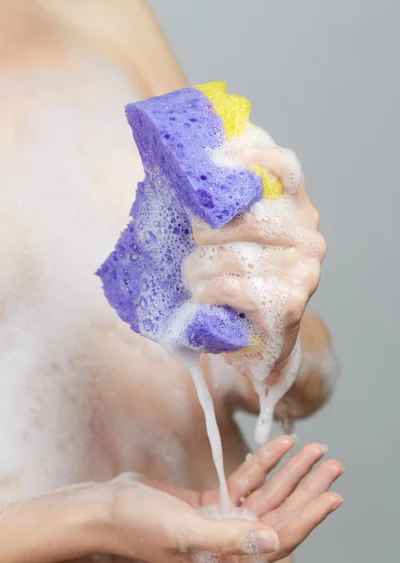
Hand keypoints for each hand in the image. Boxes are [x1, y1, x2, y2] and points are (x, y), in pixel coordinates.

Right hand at [100, 435, 342, 562]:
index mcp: (227, 559)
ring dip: (289, 472)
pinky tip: (279, 448)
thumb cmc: (141, 525)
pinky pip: (245, 483)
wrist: (108, 508)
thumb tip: (274, 542)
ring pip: (266, 495)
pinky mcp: (212, 503)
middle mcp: (230, 542)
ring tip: (312, 450)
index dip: (308, 517)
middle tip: (331, 464)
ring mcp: (222, 521)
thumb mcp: (185, 532)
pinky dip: (262, 465)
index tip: (333, 495)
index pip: (279, 538)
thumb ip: (231, 537)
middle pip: (279, 513)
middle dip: (306, 488)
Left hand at [185, 148, 325, 392]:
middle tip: (193, 241)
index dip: (251, 155)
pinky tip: (206, 297)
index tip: (215, 160)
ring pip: (234, 255)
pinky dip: (208, 291)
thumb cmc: (239, 282)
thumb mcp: (234, 238)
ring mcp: (304, 271)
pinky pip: (231, 286)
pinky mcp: (290, 303)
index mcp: (297, 211)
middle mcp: (308, 237)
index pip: (284, 167)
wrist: (259, 342)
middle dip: (207, 231)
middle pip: (248, 216)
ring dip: (199, 268)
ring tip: (193, 275)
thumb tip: (185, 168)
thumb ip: (224, 206)